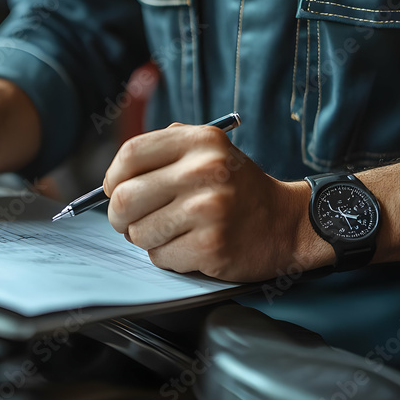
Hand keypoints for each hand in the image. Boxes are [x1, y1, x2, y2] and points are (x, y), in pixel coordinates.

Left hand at [102, 123, 331, 281]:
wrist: (286, 223)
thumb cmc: (237, 189)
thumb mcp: (209, 151)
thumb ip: (164, 152)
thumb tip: (113, 180)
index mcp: (200, 142)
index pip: (130, 155)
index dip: (113, 177)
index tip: (115, 190)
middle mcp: (204, 171)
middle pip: (125, 199)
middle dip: (121, 217)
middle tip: (132, 222)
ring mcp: (208, 210)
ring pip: (139, 233)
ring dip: (148, 239)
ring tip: (173, 232)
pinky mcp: (211, 246)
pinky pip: (160, 257)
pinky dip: (168, 257)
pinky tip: (191, 246)